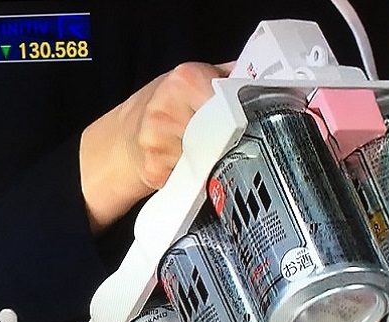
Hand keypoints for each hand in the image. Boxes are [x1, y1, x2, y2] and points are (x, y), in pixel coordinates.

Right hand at [80, 61, 233, 233]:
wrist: (123, 140)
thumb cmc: (165, 109)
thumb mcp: (192, 81)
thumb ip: (226, 77)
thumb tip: (265, 80)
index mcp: (184, 79)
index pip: (228, 99)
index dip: (243, 115)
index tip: (250, 124)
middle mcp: (167, 108)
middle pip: (221, 132)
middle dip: (229, 140)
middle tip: (228, 140)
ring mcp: (157, 140)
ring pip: (209, 159)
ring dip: (213, 160)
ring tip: (201, 151)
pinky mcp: (155, 170)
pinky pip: (193, 178)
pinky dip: (196, 176)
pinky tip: (185, 166)